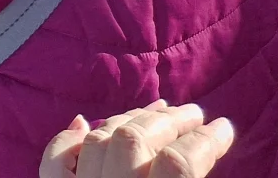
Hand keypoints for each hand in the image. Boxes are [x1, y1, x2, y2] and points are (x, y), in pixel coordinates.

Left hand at [40, 103, 232, 177]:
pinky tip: (84, 124)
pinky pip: (54, 163)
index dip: (206, 142)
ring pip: (97, 142)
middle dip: (168, 122)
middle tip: (194, 112)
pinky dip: (67, 140)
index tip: (224, 127)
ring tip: (156, 112)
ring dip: (127, 121)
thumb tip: (200, 152)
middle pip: (134, 143)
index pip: (178, 166)